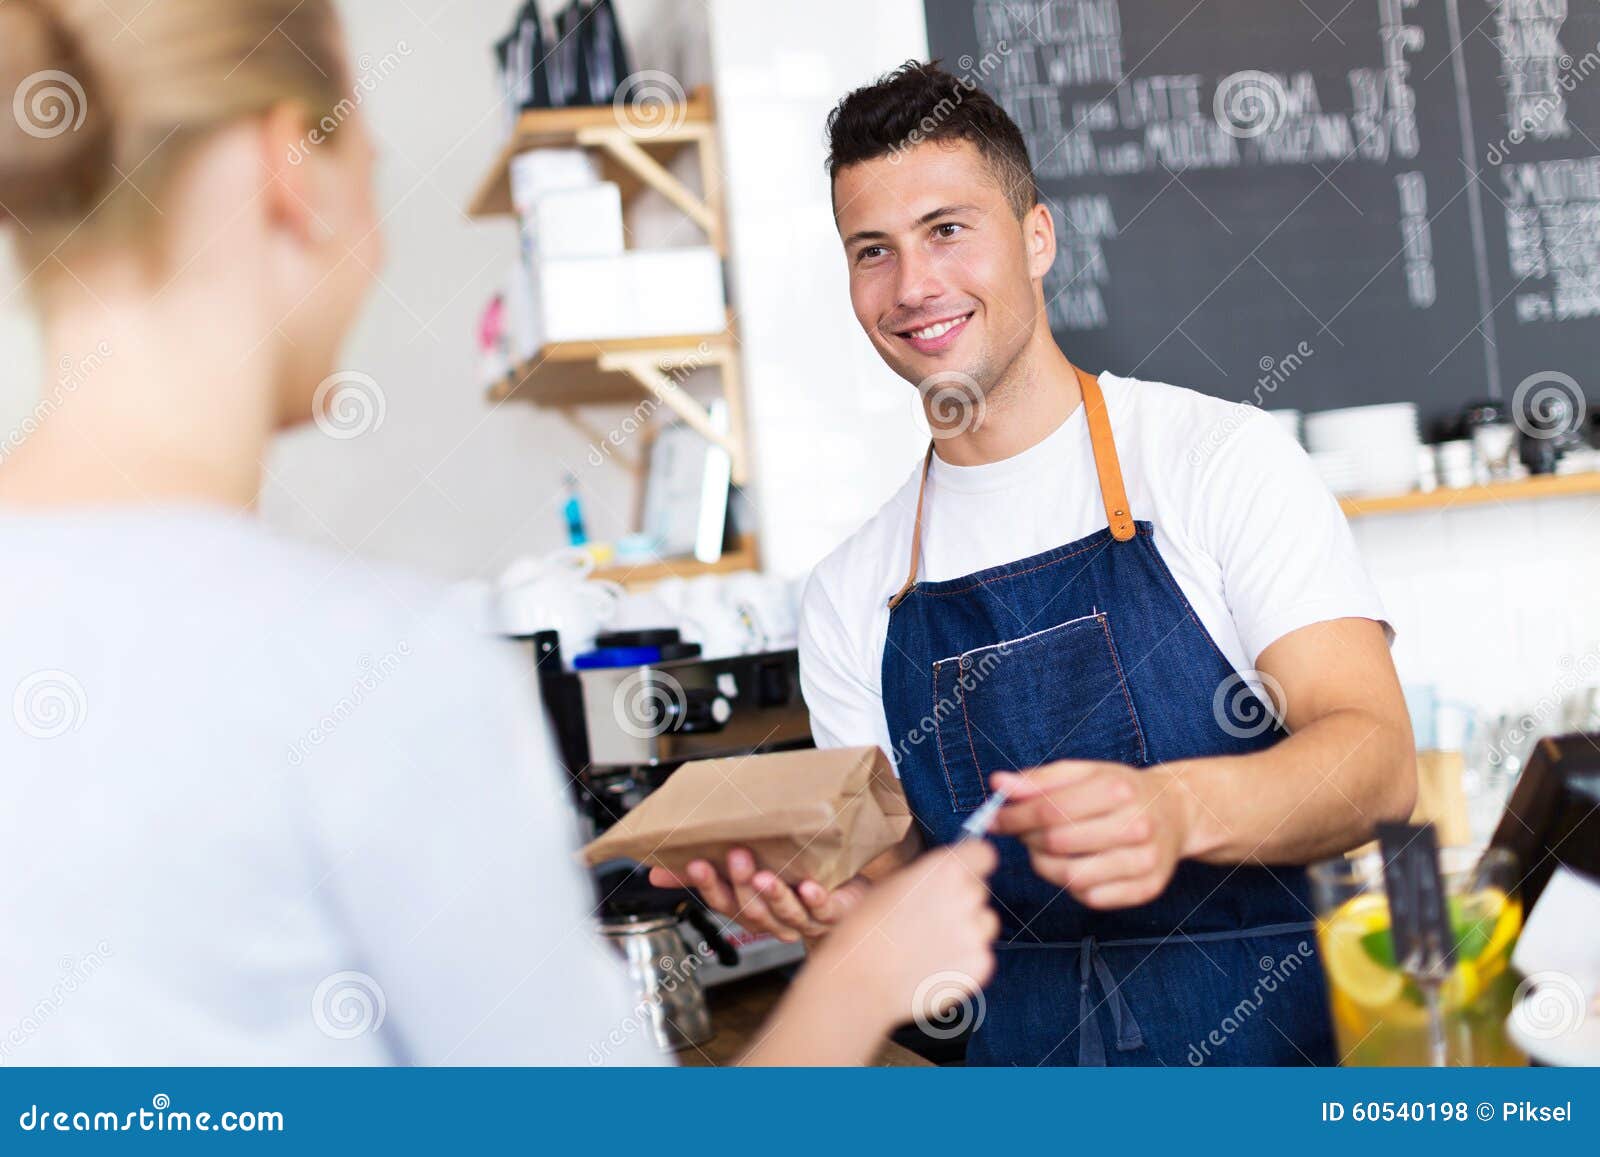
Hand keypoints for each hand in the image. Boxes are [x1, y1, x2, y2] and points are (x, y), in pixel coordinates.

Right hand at [648, 849, 870, 942]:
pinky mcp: (833, 913)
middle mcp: (774, 920)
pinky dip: (814, 900)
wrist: (844, 899)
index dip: (708, 884)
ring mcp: (803, 919)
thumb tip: (654, 872)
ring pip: (785, 913)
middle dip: (742, 885)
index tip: (696, 862)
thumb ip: (702, 874)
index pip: (722, 902)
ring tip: (766, 875)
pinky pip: (823, 911)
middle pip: (752, 910)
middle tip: (736, 855)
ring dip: (773, 895)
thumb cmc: (790, 884)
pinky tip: (809, 886)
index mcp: (749, 909)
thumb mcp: (742, 876)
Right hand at [808, 840, 999, 1031]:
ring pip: (985, 924)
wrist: (860, 981)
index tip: (960, 873)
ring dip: (968, 930)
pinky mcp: (980, 966)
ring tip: (932, 944)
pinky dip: (964, 961)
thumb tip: (937, 879)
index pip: (984, 854)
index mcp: (945, 870)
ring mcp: (976, 934)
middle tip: (933, 916)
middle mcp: (967, 898)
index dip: (972, 864)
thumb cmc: (866, 930)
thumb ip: (924, 878)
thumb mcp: (890, 885)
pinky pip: (981, 956)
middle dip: (963, 900)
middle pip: (981, 891)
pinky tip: (933, 966)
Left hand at [988, 761, 1193, 908]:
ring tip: (1045, 851)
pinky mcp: (1148, 888)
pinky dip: (1072, 886)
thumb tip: (998, 784)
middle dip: (1028, 839)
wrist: (1175, 811)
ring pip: (1072, 876)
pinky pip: (1091, 898)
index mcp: (1118, 788)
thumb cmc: (1120, 790)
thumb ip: (1039, 779)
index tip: (992, 820)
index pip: (1049, 809)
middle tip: (1023, 833)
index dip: (1013, 817)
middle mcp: (1137, 824)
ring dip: (1046, 866)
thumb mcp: (1083, 772)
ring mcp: (1145, 860)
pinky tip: (1074, 866)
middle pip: (1058, 843)